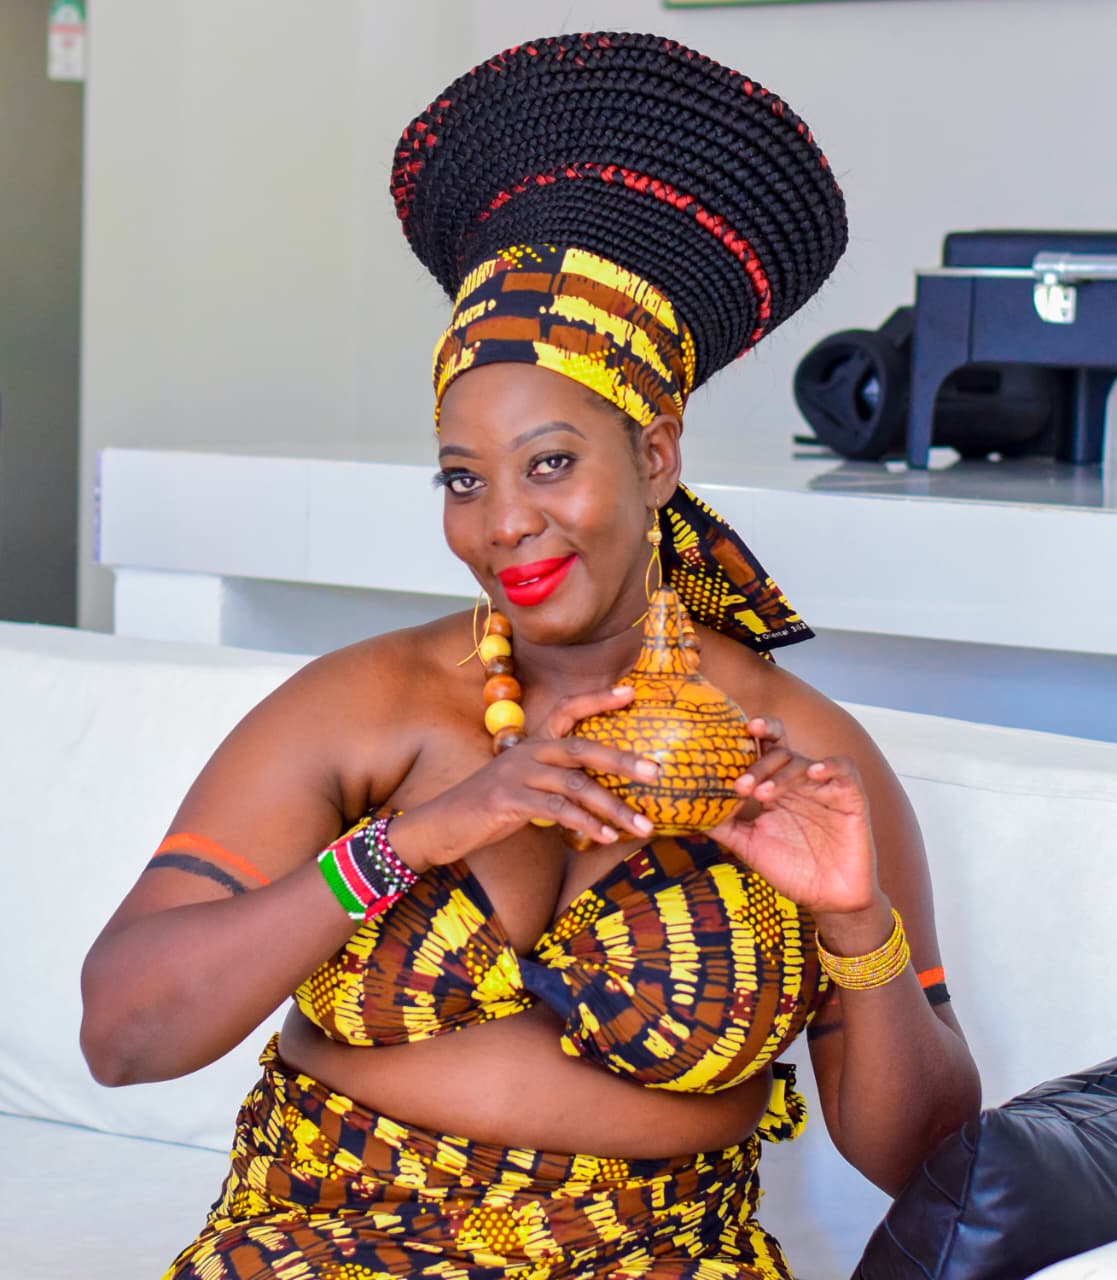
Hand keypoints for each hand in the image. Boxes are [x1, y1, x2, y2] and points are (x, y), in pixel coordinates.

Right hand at [389, 686, 658, 869]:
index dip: (597, 700)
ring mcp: (517, 775)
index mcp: (532, 745)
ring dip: (613, 807)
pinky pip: (556, 810)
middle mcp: (527, 752)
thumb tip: (598, 799)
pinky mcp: (508, 800)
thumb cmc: (486, 811)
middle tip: (656, 771)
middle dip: (622, 759)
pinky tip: (605, 837)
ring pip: (575, 785)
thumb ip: (556, 788)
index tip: (631, 691)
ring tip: (642, 825)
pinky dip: (585, 823)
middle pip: (582, 748)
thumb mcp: (524, 792)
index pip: (567, 711)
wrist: (439, 826)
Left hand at [708, 717, 878, 914]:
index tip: (724, 739)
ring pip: (802, 761)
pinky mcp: (850, 797)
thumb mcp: (748, 845)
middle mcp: (797, 781)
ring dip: (781, 774)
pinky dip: (828, 765)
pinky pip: (843, 769)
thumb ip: (722, 825)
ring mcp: (823, 787)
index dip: (745, 738)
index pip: (758, 750)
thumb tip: (683, 811)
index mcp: (773, 786)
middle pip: (779, 749)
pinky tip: (812, 772)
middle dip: (758, 762)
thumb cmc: (790, 869)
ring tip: (762, 794)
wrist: (829, 898)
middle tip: (740, 784)